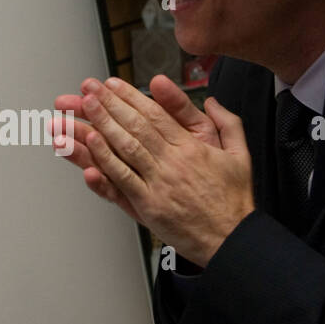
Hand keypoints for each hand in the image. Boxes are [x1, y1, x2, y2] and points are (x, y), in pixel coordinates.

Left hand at [68, 76, 254, 265]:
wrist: (232, 239)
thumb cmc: (233, 201)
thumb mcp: (241, 154)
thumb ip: (227, 123)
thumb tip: (212, 101)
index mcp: (192, 147)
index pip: (155, 114)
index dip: (130, 96)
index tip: (113, 84)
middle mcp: (173, 162)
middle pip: (135, 125)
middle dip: (109, 103)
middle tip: (88, 88)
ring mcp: (159, 183)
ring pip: (125, 147)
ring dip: (101, 124)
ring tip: (83, 107)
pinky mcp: (149, 205)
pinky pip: (122, 178)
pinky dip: (105, 160)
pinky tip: (91, 144)